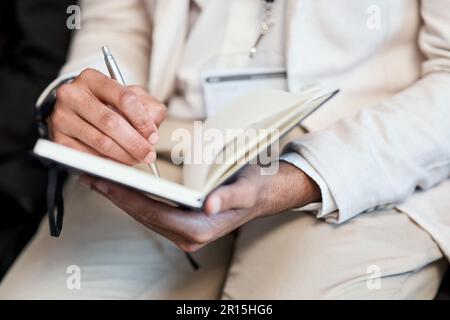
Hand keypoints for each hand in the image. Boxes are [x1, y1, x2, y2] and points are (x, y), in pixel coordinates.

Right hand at [49, 68, 166, 164]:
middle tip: (148, 154)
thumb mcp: (132, 98)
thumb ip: (149, 109)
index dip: (142, 120)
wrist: (77, 114)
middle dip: (134, 142)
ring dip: (124, 155)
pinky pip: (88, 156)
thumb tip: (152, 132)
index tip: (153, 136)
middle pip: (110, 122)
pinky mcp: (58, 140)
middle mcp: (72, 95)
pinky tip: (118, 163)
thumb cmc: (109, 105)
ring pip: (100, 142)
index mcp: (92, 79)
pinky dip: (107, 163)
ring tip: (137, 159)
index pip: (124, 98)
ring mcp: (61, 117)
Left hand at [80, 162, 320, 251]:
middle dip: (115, 195)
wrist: (264, 194)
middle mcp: (189, 235)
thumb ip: (229, 198)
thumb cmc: (253, 189)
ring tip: (99, 178)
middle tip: (89, 175)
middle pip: (143, 215)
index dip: (126, 197)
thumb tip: (210, 206)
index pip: (154, 212)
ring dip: (121, 197)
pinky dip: (134, 198)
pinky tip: (123, 186)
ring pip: (144, 214)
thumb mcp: (246, 190)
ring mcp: (184, 231)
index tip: (103, 180)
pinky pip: (151, 211)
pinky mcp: (181, 223)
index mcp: (201, 228)